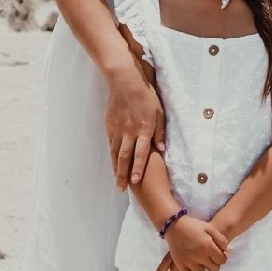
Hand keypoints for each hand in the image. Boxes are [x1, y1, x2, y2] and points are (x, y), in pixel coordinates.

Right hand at [105, 66, 165, 189]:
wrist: (126, 81)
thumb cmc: (146, 96)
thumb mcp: (159, 112)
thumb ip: (160, 131)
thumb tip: (161, 150)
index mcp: (143, 128)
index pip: (141, 153)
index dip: (138, 167)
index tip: (136, 181)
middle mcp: (129, 131)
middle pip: (125, 157)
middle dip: (123, 174)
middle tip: (122, 189)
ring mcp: (118, 129)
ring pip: (115, 153)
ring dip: (115, 169)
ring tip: (116, 182)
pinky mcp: (110, 126)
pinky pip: (111, 144)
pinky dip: (111, 156)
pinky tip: (113, 164)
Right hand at [154, 216, 229, 270]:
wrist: (174, 226)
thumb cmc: (193, 226)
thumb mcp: (209, 228)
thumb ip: (220, 239)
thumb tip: (227, 251)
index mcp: (207, 246)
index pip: (221, 259)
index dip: (223, 259)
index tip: (222, 258)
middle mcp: (199, 256)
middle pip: (214, 269)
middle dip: (217, 267)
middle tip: (216, 265)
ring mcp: (189, 262)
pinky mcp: (180, 265)